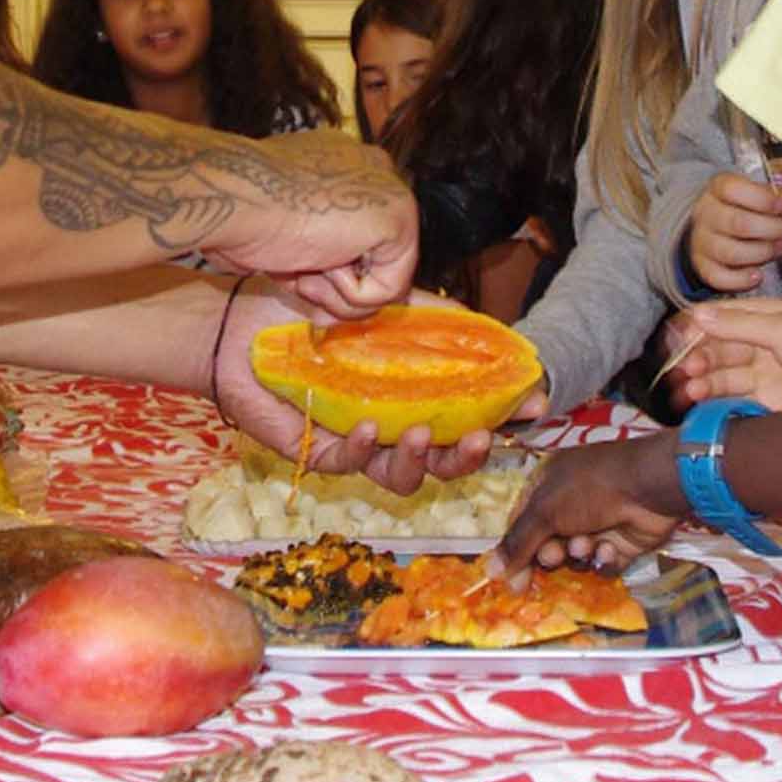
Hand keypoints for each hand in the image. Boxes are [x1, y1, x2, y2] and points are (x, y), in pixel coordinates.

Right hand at [208, 131, 417, 321]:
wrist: (233, 200)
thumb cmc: (239, 212)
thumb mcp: (280, 230)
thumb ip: (309, 247)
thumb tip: (315, 278)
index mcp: (341, 165)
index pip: (356, 238)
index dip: (327, 275)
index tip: (295, 278)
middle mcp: (370, 172)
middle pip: (372, 260)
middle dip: (335, 289)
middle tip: (299, 279)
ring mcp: (389, 191)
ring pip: (382, 280)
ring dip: (337, 294)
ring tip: (304, 271)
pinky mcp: (399, 217)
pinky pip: (387, 288)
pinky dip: (349, 294)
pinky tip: (321, 263)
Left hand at [211, 287, 543, 493]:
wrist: (245, 317)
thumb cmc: (314, 308)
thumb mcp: (390, 305)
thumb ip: (440, 320)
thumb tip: (501, 335)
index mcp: (417, 393)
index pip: (471, 413)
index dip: (505, 415)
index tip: (536, 405)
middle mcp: (393, 423)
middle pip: (444, 460)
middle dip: (469, 457)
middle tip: (482, 437)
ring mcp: (358, 441)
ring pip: (402, 476)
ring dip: (418, 459)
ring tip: (420, 432)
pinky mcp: (320, 452)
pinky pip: (350, 463)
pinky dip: (362, 446)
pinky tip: (366, 424)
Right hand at [490, 432, 684, 576]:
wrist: (649, 488)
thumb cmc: (590, 488)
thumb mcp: (546, 511)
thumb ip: (518, 543)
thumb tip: (491, 571)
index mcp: (548, 485)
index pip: (521, 522)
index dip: (516, 550)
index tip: (511, 579)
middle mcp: (570, 504)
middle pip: (546, 542)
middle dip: (549, 553)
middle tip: (555, 554)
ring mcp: (597, 523)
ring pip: (574, 555)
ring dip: (578, 553)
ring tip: (588, 543)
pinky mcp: (620, 543)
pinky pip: (601, 563)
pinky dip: (603, 559)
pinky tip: (610, 547)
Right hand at [663, 300, 781, 410]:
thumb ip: (738, 325)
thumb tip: (696, 315)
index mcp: (772, 318)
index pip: (724, 316)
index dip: (696, 325)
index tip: (672, 338)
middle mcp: (768, 344)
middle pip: (720, 347)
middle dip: (697, 356)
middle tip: (681, 370)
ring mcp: (769, 375)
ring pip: (724, 375)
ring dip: (702, 380)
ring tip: (688, 391)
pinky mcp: (771, 405)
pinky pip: (734, 400)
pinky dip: (713, 401)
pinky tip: (699, 403)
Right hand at [687, 169, 781, 293]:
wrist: (716, 227)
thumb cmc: (745, 207)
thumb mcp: (756, 193)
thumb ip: (775, 195)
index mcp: (717, 189)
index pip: (732, 189)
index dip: (762, 198)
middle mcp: (705, 214)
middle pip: (738, 223)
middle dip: (774, 229)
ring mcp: (701, 242)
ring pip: (731, 252)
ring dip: (762, 253)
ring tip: (779, 248)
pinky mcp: (703, 266)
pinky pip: (718, 277)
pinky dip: (741, 280)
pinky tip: (758, 275)